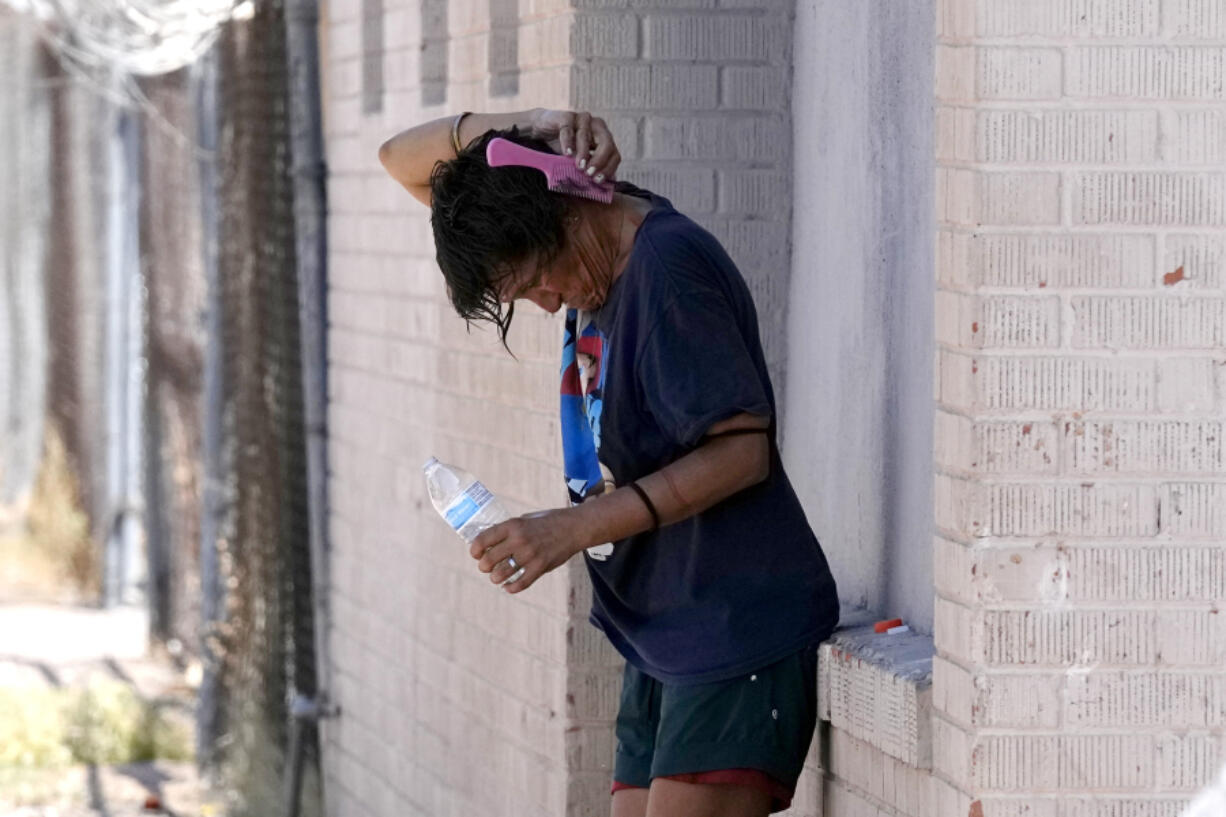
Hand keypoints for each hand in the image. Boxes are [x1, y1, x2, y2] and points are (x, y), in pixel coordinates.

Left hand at [469, 509, 584, 593]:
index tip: (475, 554)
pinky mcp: (540, 567)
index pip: (483, 539)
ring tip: (496, 577)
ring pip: (501, 574)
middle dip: (484, 566)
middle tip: (486, 567)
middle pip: (489, 560)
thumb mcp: (526, 519)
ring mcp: (530, 555)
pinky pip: (520, 584)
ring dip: (495, 578)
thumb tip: (492, 542)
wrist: (573, 528)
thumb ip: (510, 531)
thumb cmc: (548, 522)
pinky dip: (511, 588)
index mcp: (513, 525)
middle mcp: (519, 540)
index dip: (475, 550)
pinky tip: (508, 586)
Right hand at [528, 109, 621, 183]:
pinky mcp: (566, 116)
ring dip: (583, 152)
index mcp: (604, 139)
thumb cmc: (564, 149)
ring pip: (586, 136)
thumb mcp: (579, 161)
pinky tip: (567, 154)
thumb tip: (603, 188)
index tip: (598, 181)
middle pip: (606, 143)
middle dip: (599, 160)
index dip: (609, 168)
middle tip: (590, 174)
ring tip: (579, 167)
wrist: (542, 131)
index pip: (614, 154)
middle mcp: (597, 126)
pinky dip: (568, 142)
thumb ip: (590, 170)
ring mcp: (583, 119)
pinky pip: (568, 130)